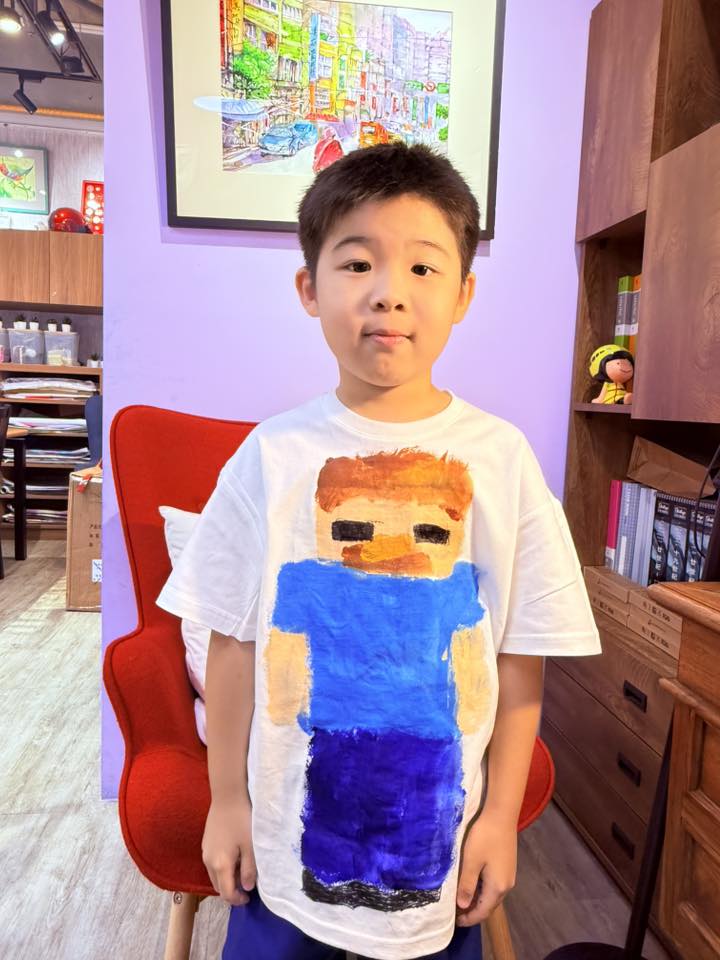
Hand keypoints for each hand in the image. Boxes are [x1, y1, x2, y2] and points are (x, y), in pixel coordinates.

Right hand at [202, 797, 255, 906]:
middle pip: (218, 886)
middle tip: (247, 886)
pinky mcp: (206, 843)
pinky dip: (222, 868)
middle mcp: (208, 861)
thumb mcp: (250, 846)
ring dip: (226, 879)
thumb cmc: (242, 820)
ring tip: (242, 871)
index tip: (249, 898)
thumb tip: (247, 888)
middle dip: (231, 891)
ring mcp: (205, 851)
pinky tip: (234, 857)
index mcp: (220, 865)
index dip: (237, 900)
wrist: (227, 796)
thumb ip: (249, 869)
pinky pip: (212, 863)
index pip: (226, 893)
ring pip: (214, 875)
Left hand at [455, 810, 516, 925]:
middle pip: (489, 906)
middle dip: (473, 911)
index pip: (482, 911)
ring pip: (492, 896)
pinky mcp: (508, 866)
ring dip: (478, 901)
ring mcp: (509, 876)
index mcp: (497, 887)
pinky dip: (483, 891)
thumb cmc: (484, 837)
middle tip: (456, 912)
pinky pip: (495, 886)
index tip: (455, 922)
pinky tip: (473, 883)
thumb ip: (466, 885)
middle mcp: (507, 885)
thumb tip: (462, 906)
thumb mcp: (471, 861)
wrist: (501, 815)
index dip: (469, 919)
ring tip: (462, 899)